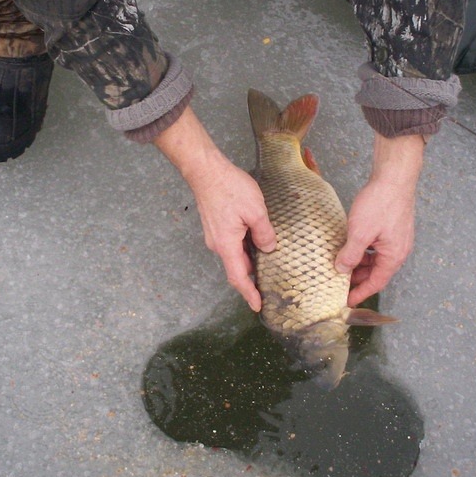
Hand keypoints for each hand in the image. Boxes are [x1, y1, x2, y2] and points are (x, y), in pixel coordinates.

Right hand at [154, 106, 275, 310]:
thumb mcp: (255, 211)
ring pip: (234, 255)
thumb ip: (264, 233)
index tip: (258, 307)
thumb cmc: (229, 188)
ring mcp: (215, 235)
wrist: (206, 170)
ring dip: (248, 263)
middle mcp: (218, 244)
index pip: (238, 278)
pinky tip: (256, 244)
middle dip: (251, 280)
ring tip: (266, 267)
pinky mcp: (215, 225)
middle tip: (268, 289)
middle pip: (236, 268)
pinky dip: (244, 249)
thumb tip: (269, 248)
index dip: (249, 294)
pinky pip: (231, 244)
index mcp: (227, 245)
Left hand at [335, 133, 423, 305]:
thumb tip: (341, 270)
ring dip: (360, 263)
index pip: (376, 283)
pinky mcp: (392, 227)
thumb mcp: (359, 232)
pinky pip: (377, 246)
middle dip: (358, 278)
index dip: (360, 293)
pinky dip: (364, 250)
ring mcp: (397, 238)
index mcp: (393, 256)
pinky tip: (351, 246)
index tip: (347, 301)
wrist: (394, 177)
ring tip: (341, 265)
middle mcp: (398, 250)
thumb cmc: (380, 203)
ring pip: (376, 258)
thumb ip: (350, 254)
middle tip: (339, 283)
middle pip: (376, 272)